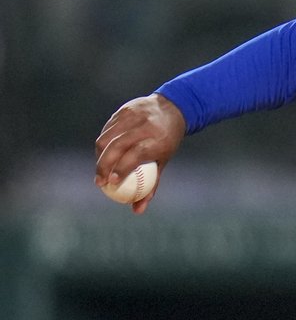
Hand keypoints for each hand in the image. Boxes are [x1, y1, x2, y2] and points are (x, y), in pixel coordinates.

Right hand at [95, 94, 187, 213]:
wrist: (171, 109)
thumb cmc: (166, 142)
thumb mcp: (164, 162)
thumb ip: (151, 185)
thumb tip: (137, 210)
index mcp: (158, 140)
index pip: (135, 154)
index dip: (121, 168)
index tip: (111, 182)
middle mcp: (145, 127)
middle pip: (117, 147)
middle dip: (103, 166)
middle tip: (99, 182)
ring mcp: (133, 116)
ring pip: (107, 138)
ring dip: (99, 156)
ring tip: (100, 170)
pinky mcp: (123, 110)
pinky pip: (107, 130)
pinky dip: (103, 144)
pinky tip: (103, 155)